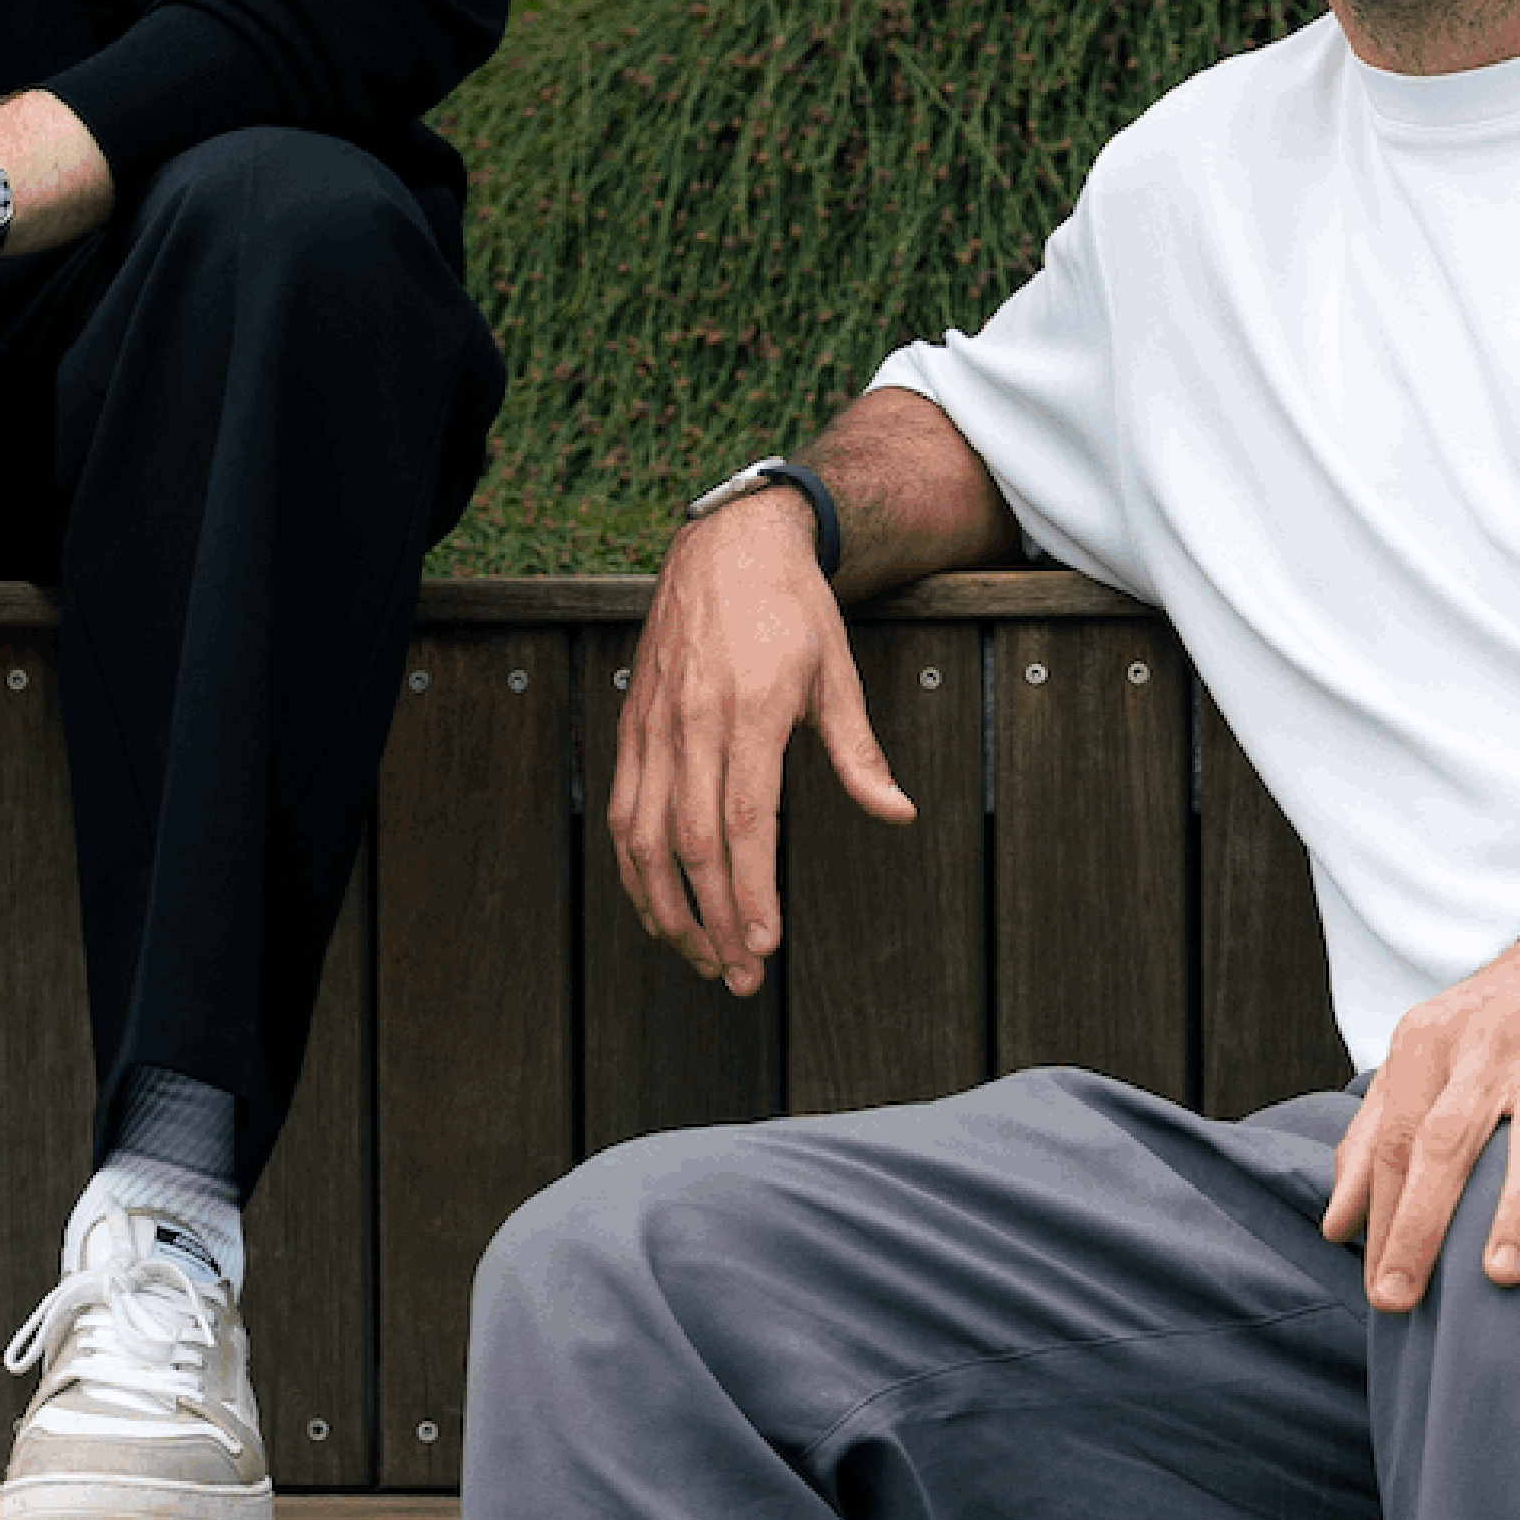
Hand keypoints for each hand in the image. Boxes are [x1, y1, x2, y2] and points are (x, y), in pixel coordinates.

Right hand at [608, 487, 912, 995]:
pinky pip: (623, 812)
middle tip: (739, 978)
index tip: (764, 947)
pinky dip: (634, 868)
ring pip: (644, 839)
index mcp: (751, 711)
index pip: (745, 823)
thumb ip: (859, 751)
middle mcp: (692, 722)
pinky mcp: (631, 726)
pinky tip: (658, 904)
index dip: (751, 893)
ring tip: (699, 956)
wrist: (726, 542)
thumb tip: (896, 812)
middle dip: (715, 921)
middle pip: (693, 845)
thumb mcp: (838, 671)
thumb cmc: (791, 606)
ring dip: (667, 908)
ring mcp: (653, 725)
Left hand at [1316, 928, 1519, 1311]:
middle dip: (1420, 1222)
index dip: (1383, 1217)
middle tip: (1400, 1299)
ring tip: (1500, 1276)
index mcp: (1428, 1043)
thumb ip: (1373, 1139)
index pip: (1396, 1141)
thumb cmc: (1492, 1029)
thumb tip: (1336, 1226)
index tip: (1378, 1292)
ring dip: (1517, 1209)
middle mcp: (1490, 1046)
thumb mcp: (1421, 1061)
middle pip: (1445, 1140)